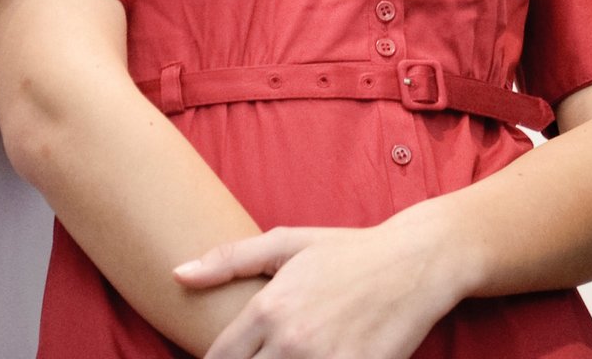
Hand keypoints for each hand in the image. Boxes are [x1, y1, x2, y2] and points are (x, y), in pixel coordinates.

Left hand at [175, 214, 467, 358]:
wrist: (414, 264)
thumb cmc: (346, 251)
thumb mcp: (286, 243)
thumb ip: (227, 260)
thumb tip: (177, 274)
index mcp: (268, 309)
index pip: (218, 358)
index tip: (232, 356)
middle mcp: (291, 342)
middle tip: (264, 353)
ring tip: (287, 356)